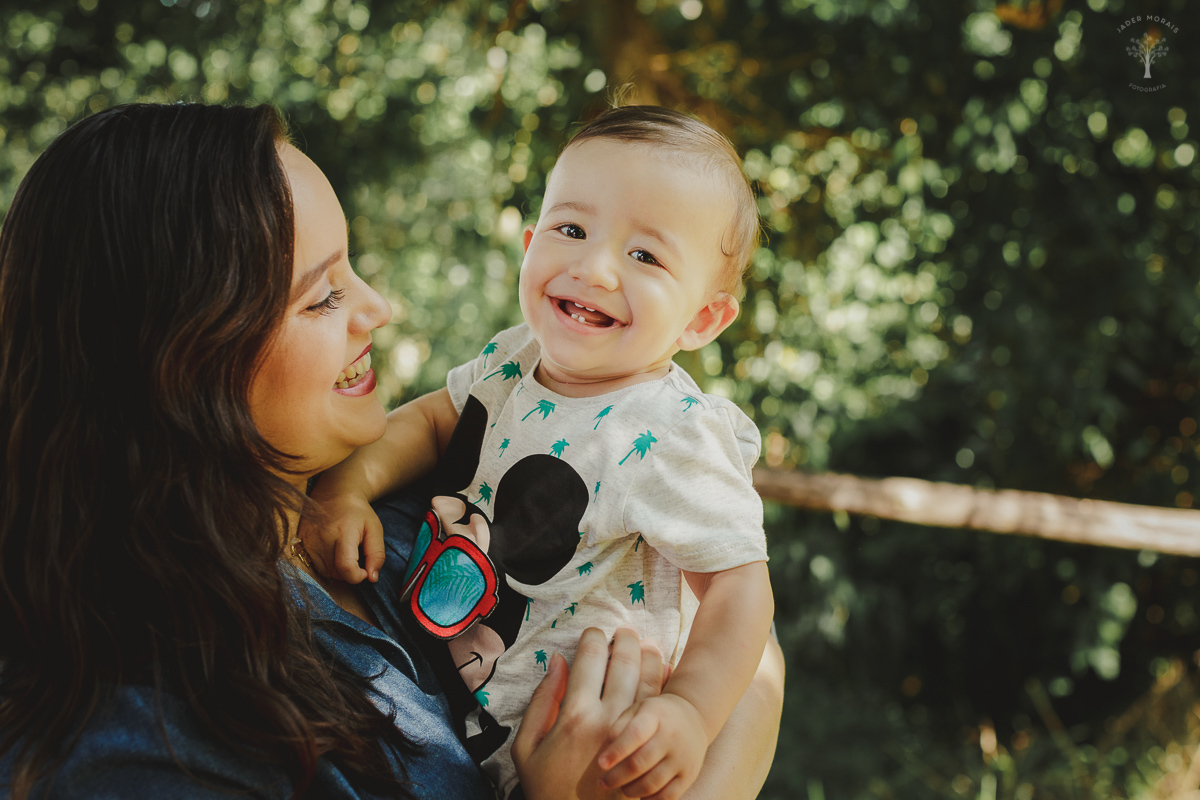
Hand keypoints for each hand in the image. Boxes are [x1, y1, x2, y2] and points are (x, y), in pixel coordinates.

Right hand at [301, 485, 384, 583]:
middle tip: (355, 555)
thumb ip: (376, 555)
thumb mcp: (375, 530)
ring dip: (337, 569)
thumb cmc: (358, 513)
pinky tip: (331, 550)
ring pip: (325, 572)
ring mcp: (308, 539)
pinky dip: (325, 564)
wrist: (334, 493)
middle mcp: (323, 537)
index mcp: (344, 532)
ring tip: (343, 551)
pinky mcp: (300, 540)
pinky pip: (314, 565)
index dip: (357, 577)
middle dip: (349, 572)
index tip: (364, 572)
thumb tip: (372, 578)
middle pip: (336, 573)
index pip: (345, 566)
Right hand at [512, 628, 665, 799]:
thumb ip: (541, 701)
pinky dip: (662, 682)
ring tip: (644, 645)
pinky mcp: (648, 745)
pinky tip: (660, 671)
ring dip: (648, 655)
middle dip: (624, 640)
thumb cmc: (547, 788)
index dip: (592, 638)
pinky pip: (660, 703)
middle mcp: (608, 718)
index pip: (590, 658)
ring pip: (648, 679)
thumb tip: (555, 661)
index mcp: (575, 714)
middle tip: (622, 632)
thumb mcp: (526, 748)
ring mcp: (633, 732)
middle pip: (624, 662)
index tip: (592, 633)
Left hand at [596, 693, 707, 799]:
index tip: (601, 764)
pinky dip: (650, 799)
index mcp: (655, 716)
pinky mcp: (689, 774)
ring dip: (630, 790)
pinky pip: (668, 796)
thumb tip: (606, 754)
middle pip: (640, 763)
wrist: (693, 715)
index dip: (616, 752)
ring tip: (622, 787)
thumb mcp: (637, 710)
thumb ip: (619, 727)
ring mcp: (683, 757)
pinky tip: (641, 793)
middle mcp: (672, 737)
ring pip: (652, 783)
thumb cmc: (656, 715)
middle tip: (604, 782)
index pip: (634, 735)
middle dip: (616, 777)